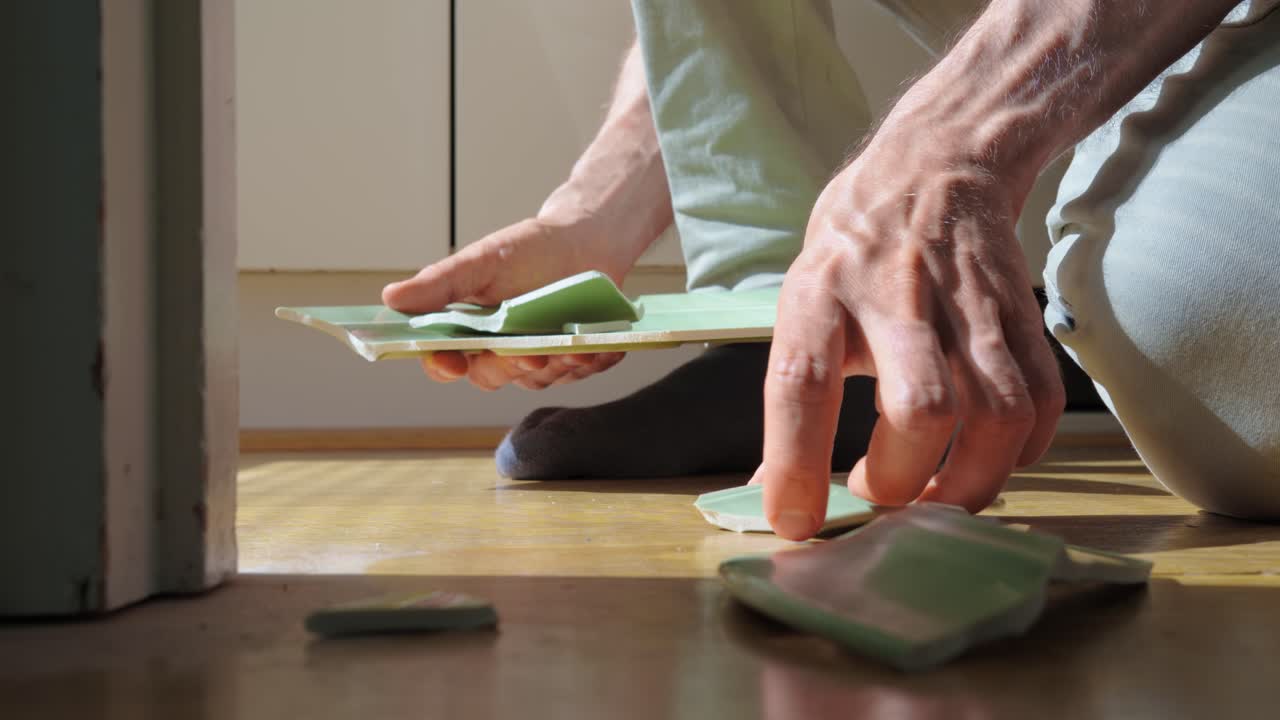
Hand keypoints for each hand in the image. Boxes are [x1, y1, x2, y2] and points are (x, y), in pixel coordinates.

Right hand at [382, 215, 626, 390]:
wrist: (585, 241)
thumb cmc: (529, 249)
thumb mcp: (481, 261)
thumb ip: (440, 284)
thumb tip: (391, 298)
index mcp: (469, 329)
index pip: (444, 361)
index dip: (443, 366)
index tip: (452, 362)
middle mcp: (499, 350)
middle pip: (491, 377)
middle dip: (510, 366)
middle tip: (528, 352)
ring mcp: (536, 358)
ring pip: (536, 380)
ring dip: (554, 364)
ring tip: (573, 345)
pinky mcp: (571, 360)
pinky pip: (577, 374)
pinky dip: (588, 362)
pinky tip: (597, 347)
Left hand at [754, 126, 1064, 539]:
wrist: (939, 162)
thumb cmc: (855, 245)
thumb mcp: (803, 298)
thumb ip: (794, 392)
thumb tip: (775, 492)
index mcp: (820, 291)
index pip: (802, 383)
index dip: (796, 462)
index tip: (794, 521)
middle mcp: (896, 296)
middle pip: (920, 407)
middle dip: (902, 480)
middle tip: (879, 497)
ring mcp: (969, 305)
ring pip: (997, 414)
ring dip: (969, 482)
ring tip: (934, 497)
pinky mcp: (1022, 314)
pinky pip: (1042, 403)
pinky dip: (1021, 453)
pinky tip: (988, 460)